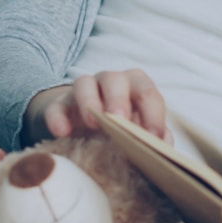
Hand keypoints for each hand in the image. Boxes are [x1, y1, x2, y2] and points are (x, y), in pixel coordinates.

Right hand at [28, 69, 168, 140]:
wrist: (83, 129)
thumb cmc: (121, 128)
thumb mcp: (139, 131)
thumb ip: (154, 135)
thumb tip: (164, 142)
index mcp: (136, 87)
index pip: (148, 93)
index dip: (153, 114)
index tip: (153, 137)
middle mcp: (110, 82)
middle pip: (115, 80)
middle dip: (119, 99)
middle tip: (120, 120)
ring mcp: (82, 91)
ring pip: (84, 83)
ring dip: (89, 102)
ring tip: (93, 124)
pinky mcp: (58, 105)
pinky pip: (56, 107)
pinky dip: (58, 118)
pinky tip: (63, 133)